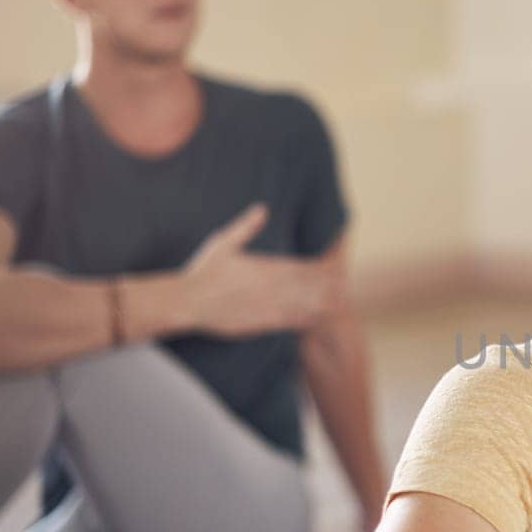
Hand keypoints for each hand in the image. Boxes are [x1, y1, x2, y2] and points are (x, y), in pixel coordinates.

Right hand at [182, 204, 331, 337]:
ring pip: (301, 305)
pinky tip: (315, 320)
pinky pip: (287, 322)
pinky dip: (303, 320)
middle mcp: (269, 287)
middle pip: (306, 286)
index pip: (300, 267)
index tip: (335, 268)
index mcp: (264, 266)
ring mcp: (266, 306)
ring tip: (338, 303)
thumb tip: (262, 208)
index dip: (320, 270)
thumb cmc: (202, 270)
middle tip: (345, 287)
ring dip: (320, 304)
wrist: (186, 301)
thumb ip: (246, 226)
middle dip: (326, 287)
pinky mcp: (259, 323)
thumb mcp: (223, 242)